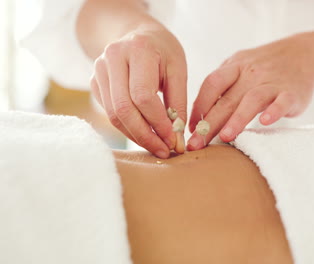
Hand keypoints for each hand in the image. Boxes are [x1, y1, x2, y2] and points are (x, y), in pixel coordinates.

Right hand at [90, 26, 186, 157]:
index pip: (143, 96)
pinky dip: (128, 128)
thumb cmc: (163, 51)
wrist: (137, 33)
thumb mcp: (178, 69)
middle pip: (123, 109)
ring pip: (113, 114)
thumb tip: (177, 137)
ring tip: (157, 146)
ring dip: (136, 135)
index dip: (158, 122)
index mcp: (138, 50)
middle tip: (164, 150)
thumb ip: (178, 102)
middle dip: (145, 135)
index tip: (173, 139)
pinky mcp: (94, 82)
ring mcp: (99, 70)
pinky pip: (110, 112)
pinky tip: (145, 133)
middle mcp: (112, 58)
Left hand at [187, 34, 313, 149]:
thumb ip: (223, 89)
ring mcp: (272, 81)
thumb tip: (199, 119)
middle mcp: (251, 72)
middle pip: (227, 98)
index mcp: (235, 66)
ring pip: (252, 100)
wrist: (304, 54)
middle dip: (210, 123)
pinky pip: (282, 101)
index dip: (198, 106)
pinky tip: (265, 122)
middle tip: (197, 144)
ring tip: (225, 137)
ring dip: (237, 119)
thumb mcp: (240, 68)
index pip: (211, 84)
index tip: (190, 129)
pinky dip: (274, 111)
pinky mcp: (292, 92)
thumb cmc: (264, 69)